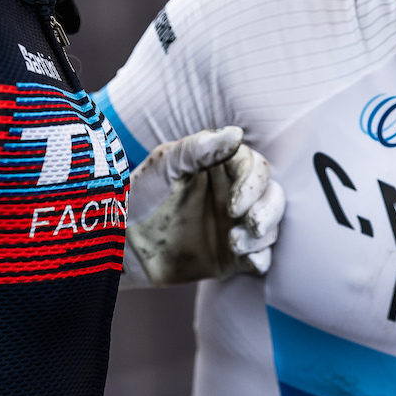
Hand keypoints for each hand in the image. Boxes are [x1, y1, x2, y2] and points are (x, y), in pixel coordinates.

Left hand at [124, 127, 285, 285]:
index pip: (256, 167)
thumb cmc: (139, 196)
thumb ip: (197, 149)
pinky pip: (261, 256)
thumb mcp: (163, 166)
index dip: (254, 184)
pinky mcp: (233, 256)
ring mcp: (235, 225)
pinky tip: (249, 261)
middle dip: (268, 210)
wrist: (122, 245)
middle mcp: (233, 194)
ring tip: (234, 244)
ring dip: (262, 236)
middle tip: (251, 225)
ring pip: (271, 225)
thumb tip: (236, 134)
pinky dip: (262, 258)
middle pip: (273, 195)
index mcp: (220, 167)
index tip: (235, 205)